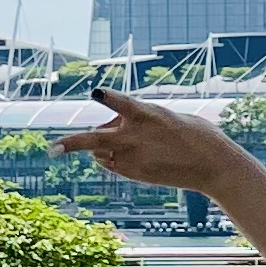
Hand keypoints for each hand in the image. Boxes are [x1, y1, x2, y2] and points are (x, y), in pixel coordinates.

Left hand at [50, 86, 235, 192]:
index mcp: (148, 115)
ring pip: (99, 152)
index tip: (96, 92)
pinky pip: (110, 164)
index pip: (121, 102)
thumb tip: (115, 130)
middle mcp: (136, 137)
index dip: (107, 96)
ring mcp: (133, 158)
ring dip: (99, 145)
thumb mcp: (168, 116)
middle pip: (93, 139)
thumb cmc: (195, 134)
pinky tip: (123, 153)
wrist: (212, 165)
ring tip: (121, 140)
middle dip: (70, 143)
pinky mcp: (135, 174)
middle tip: (52, 149)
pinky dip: (109, 157)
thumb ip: (139, 118)